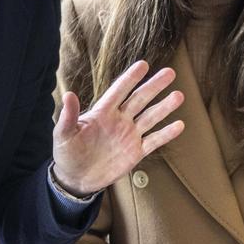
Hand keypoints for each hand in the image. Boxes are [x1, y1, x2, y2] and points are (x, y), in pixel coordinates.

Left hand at [52, 61, 184, 195]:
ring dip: (164, 107)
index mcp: (102, 112)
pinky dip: (166, 134)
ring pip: (150, 117)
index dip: (130, 78)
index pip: (119, 91)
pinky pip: (154, 141)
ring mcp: (129, 136)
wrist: (75, 178)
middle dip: (154, 86)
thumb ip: (68, 116)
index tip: (143, 65)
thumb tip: (69, 94)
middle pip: (140, 99)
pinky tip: (180, 125)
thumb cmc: (67, 153)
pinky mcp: (135, 152)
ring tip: (179, 95)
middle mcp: (119, 120)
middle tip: (170, 73)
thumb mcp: (63, 135)